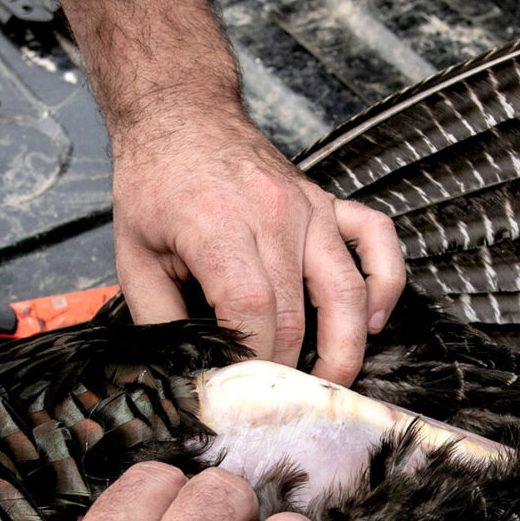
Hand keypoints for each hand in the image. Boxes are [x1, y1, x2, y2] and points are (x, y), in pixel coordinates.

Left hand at [111, 112, 404, 385]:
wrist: (181, 115)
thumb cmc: (155, 184)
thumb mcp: (133, 255)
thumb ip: (159, 318)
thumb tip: (186, 374)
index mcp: (218, 226)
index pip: (252, 310)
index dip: (253, 361)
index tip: (242, 392)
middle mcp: (273, 215)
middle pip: (297, 313)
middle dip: (291, 369)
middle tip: (279, 406)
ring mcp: (309, 207)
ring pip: (349, 289)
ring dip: (347, 346)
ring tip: (331, 384)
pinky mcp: (328, 202)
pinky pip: (378, 241)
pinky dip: (386, 283)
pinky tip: (374, 319)